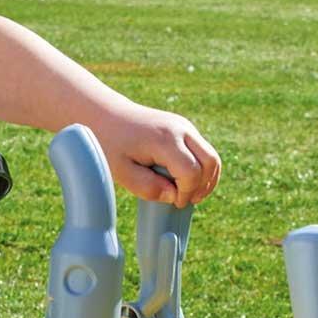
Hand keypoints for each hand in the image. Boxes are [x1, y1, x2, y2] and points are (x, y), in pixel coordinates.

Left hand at [98, 106, 221, 207]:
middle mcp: (181, 129)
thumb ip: (147, 187)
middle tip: (187, 201)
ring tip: (189, 194)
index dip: (186, 193)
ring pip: (211, 157)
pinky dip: (201, 170)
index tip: (175, 203)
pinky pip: (204, 152)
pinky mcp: (185, 129)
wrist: (106, 114)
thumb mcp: (121, 171)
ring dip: (206, 179)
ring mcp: (185, 126)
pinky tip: (187, 183)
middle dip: (203, 187)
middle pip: (210, 162)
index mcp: (165, 140)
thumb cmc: (110, 143)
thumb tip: (173, 197)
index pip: (191, 171)